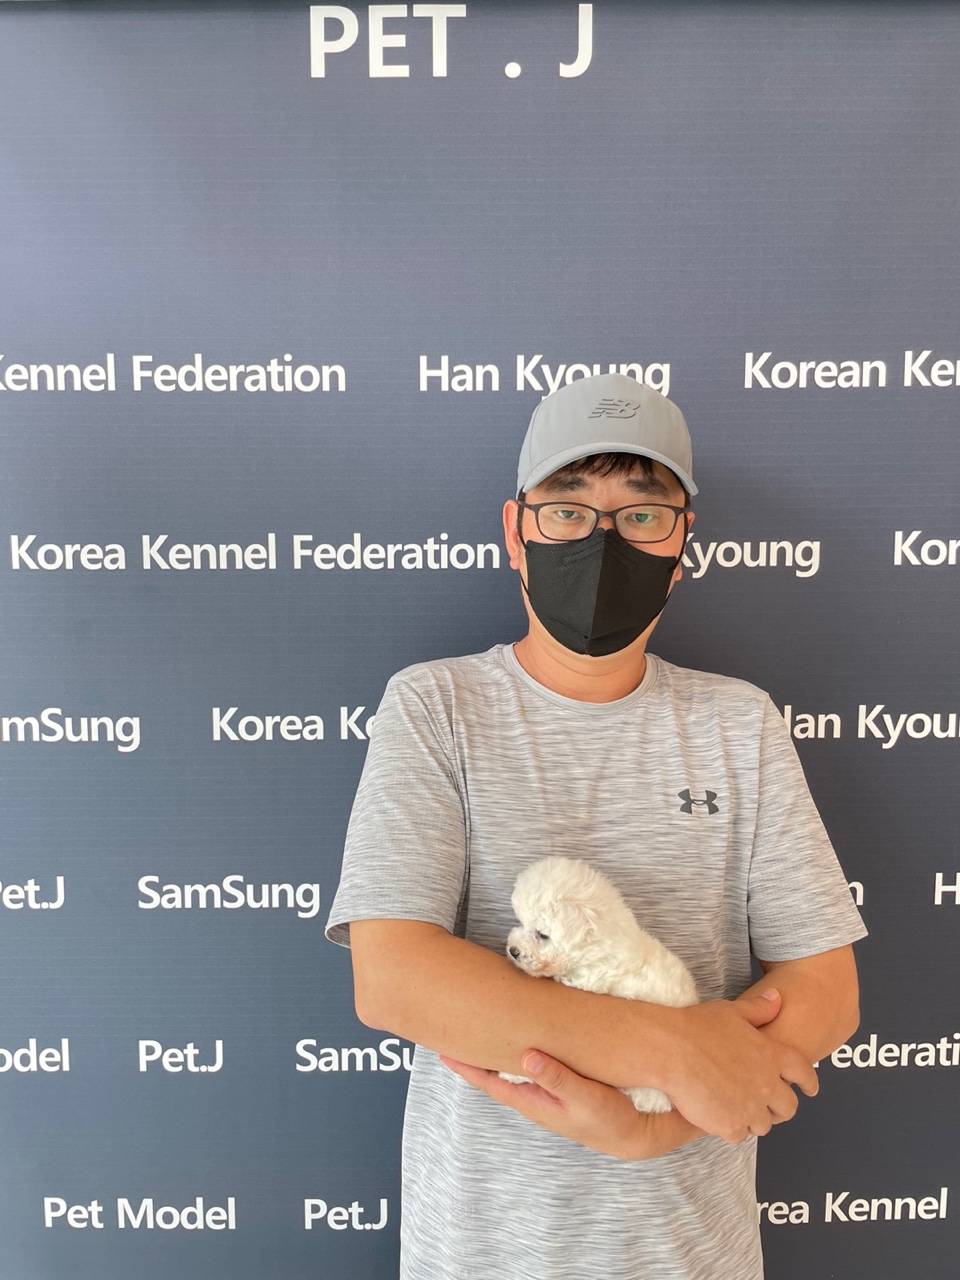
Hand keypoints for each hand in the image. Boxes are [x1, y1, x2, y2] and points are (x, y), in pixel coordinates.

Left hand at [439, 1051, 701, 1160]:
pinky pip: (527, 1071)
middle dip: (473, 1060)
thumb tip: (524, 1054)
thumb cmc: (611, 1118)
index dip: (468, 1068)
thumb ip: (556, 1077)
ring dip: (491, 1059)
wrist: (638, 1134)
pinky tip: (516, 1045)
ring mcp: (546, 1096)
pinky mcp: (560, 1089)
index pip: (490, 1084)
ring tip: (475, 1038)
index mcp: (534, 1101)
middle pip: (494, 1078)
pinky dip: (513, 1058)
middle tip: (451, 1037)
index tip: (443, 1051)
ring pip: (509, 1074)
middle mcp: (535, 1099)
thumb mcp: (586, 1099)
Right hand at [665, 989, 818, 1143]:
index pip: (804, 1072)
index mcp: (771, 1055)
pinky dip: (733, 1128)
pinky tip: (719, 1116)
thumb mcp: (732, 1011)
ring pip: (764, 1124)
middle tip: (768, 1104)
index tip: (810, 1089)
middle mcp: (767, 1085)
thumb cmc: (697, 1026)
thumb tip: (777, 998)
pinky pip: (740, 1135)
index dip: (809, 1082)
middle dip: (780, 1106)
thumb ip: (759, 1009)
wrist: (670, 1050)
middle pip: (788, 1106)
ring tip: (738, 1108)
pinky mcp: (731, 1126)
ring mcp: (750, 1109)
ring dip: (755, 1118)